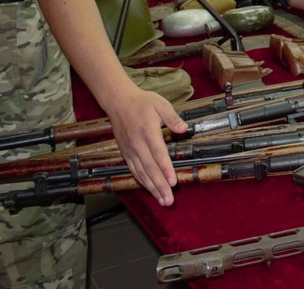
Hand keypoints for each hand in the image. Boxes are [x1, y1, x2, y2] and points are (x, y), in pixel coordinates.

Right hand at [103, 85, 188, 205]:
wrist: (119, 102)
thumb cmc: (143, 102)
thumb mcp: (161, 104)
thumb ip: (173, 118)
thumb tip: (185, 129)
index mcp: (148, 132)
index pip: (158, 154)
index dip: (166, 169)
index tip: (173, 182)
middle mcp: (137, 144)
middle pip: (150, 168)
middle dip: (160, 186)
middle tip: (169, 200)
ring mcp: (130, 150)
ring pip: (141, 172)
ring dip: (151, 188)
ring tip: (162, 200)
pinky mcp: (125, 152)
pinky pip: (133, 170)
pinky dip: (142, 181)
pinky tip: (149, 189)